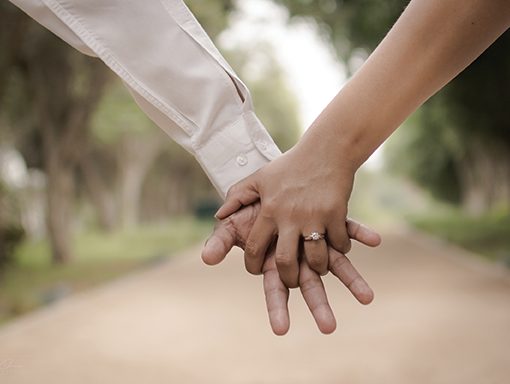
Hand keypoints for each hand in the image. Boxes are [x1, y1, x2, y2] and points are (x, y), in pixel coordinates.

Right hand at [202, 203, 380, 334]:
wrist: (272, 186)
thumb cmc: (251, 210)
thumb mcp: (233, 225)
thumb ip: (221, 241)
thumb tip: (206, 258)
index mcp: (275, 260)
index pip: (275, 289)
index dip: (277, 308)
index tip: (280, 329)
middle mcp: (299, 256)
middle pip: (309, 285)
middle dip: (318, 306)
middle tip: (328, 327)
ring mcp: (317, 241)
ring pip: (336, 264)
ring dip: (351, 280)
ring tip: (367, 297)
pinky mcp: (330, 222)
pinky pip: (348, 230)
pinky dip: (361, 234)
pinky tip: (375, 240)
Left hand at [215, 137, 355, 287]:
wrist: (325, 149)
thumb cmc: (290, 166)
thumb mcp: (259, 178)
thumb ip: (237, 196)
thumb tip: (218, 216)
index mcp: (269, 210)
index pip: (254, 248)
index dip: (254, 265)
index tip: (258, 270)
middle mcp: (290, 216)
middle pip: (285, 262)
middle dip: (288, 278)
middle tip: (292, 280)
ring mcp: (314, 216)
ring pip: (315, 258)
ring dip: (317, 267)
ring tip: (317, 266)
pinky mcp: (336, 213)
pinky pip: (339, 243)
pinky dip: (340, 249)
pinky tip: (337, 246)